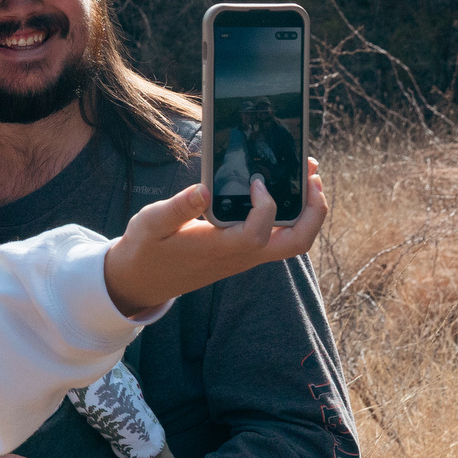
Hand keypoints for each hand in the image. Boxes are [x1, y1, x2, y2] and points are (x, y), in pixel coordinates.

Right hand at [102, 157, 326, 313]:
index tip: (256, 180)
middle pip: (296, 244)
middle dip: (314, 211)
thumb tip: (204, 188)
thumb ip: (178, 207)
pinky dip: (291, 214)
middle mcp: (240, 256)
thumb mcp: (151, 223)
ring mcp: (246, 257)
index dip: (266, 206)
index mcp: (218, 249)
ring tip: (306, 177)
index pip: (257, 234)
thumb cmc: (147, 250)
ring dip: (308, 212)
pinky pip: (280, 238)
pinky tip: (282, 190)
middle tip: (313, 176)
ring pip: (293, 242)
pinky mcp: (244, 252)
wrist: (143, 281)